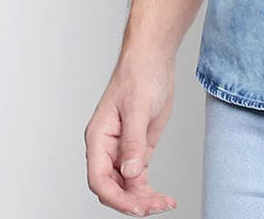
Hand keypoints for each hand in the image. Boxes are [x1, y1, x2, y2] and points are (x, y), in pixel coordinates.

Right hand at [84, 51, 177, 215]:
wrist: (153, 59)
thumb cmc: (140, 76)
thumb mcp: (138, 108)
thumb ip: (133, 143)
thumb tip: (131, 174)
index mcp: (98, 138)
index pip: (98, 179)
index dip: (116, 197)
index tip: (138, 207)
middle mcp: (107, 148)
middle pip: (113, 187)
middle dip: (133, 201)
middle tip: (157, 206)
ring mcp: (123, 150)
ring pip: (127, 186)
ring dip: (143, 198)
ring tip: (165, 204)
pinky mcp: (138, 148)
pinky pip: (139, 177)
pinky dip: (148, 189)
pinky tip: (163, 198)